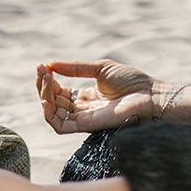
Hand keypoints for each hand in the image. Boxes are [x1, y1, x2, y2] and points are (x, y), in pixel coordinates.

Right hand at [34, 59, 156, 133]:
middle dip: (43, 85)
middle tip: (41, 70)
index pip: (58, 91)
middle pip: (52, 101)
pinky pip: (59, 126)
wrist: (149, 95)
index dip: (48, 80)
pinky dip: (48, 113)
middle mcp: (82, 109)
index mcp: (86, 96)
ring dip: (43, 96)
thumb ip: (75, 68)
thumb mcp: (100, 68)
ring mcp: (83, 119)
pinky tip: (46, 98)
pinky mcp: (86, 126)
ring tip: (45, 79)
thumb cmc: (131, 81)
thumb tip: (51, 64)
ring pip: (52, 113)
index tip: (43, 66)